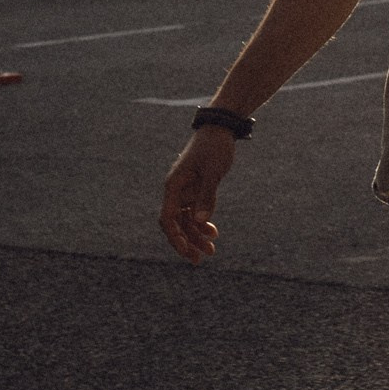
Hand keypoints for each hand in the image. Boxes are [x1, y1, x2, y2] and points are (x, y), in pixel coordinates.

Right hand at [159, 126, 239, 263]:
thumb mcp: (213, 171)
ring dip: (197, 236)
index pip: (168, 219)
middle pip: (176, 224)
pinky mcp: (196, 190)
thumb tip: (201, 221)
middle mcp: (176, 191)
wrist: (220, 129)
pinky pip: (195, 212)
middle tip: (199, 260)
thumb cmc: (214, 147)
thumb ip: (207, 196)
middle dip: (186, 242)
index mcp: (174, 186)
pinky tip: (213, 233)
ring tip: (210, 251)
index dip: (175, 238)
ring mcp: (186, 191)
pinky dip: (203, 224)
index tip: (186, 252)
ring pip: (187, 221)